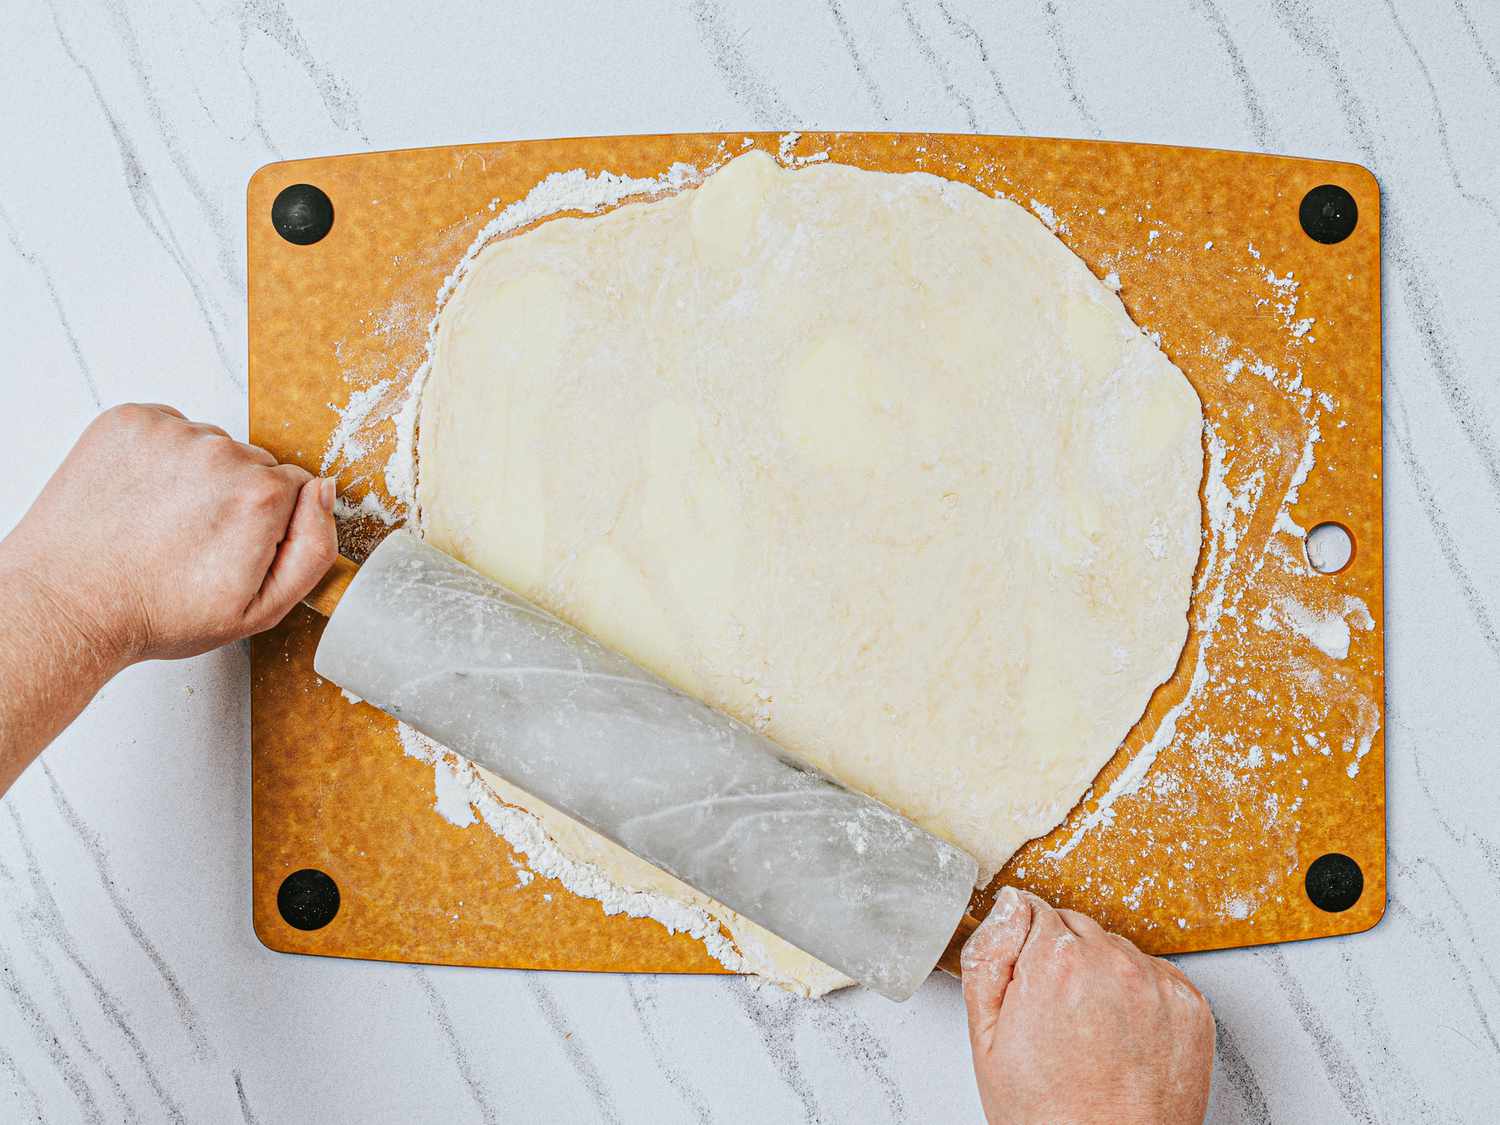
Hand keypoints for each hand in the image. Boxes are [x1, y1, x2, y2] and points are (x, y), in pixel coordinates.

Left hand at [2, 403, 336, 665]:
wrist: (68, 606)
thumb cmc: (158, 613)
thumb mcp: (261, 610)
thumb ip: (315, 549)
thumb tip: (324, 489)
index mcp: (260, 498)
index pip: (298, 487)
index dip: (273, 524)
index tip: (236, 549)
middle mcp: (220, 454)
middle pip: (255, 463)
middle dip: (236, 497)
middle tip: (197, 540)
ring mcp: (170, 434)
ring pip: (212, 445)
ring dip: (197, 475)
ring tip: (164, 521)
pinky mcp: (129, 422)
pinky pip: (170, 429)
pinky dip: (161, 457)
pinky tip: (143, 497)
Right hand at [961, 887, 1213, 1124]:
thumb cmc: (1047, 1114)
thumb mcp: (985, 1038)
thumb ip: (989, 958)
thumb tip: (1006, 907)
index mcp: (1056, 963)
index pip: (1034, 910)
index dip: (1025, 949)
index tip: (1028, 983)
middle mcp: (1113, 964)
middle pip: (1078, 927)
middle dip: (1063, 958)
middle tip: (1055, 1015)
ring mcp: (1157, 985)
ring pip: (1117, 950)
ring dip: (1103, 975)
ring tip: (1091, 1032)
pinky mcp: (1191, 1007)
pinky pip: (1156, 976)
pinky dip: (1140, 996)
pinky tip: (1123, 1036)